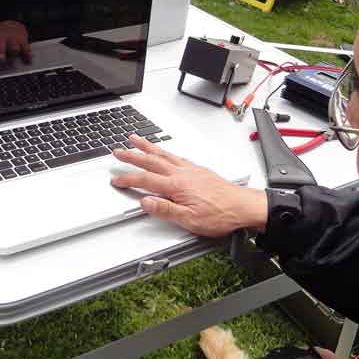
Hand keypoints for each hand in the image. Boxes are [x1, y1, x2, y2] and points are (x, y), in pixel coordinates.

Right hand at [110, 135, 267, 236]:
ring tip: (135, 139)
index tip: (116, 179)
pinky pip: (176, 156)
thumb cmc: (220, 214)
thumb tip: (145, 202)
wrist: (243, 206)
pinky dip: (165, 152)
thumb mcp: (189, 219)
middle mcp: (182, 173)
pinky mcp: (198, 170)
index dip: (128, 179)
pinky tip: (163, 151)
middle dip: (132, 156)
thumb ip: (165, 209)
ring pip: (163, 154)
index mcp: (176, 186)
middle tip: (118, 151)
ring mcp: (191, 170)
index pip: (146, 180)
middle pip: (151, 161)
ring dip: (147, 147)